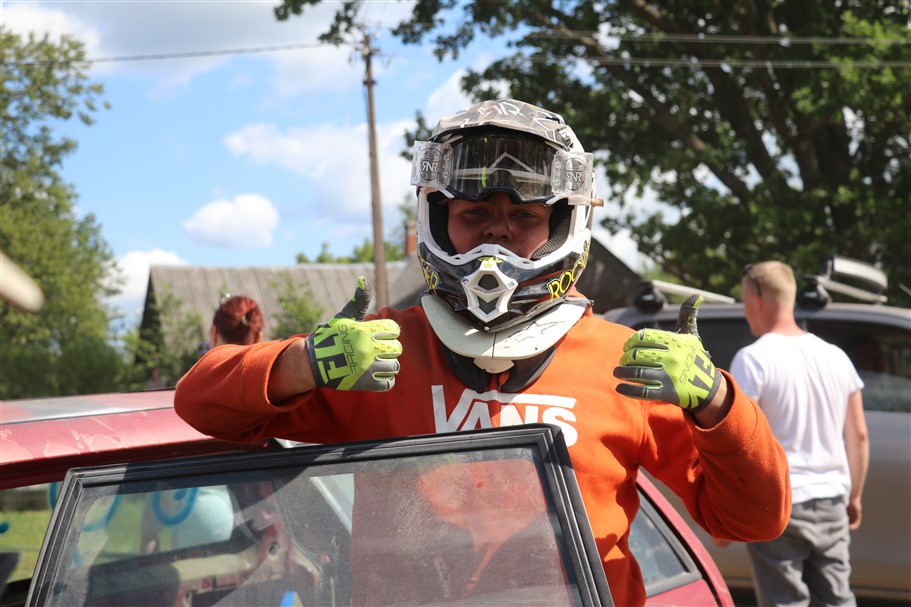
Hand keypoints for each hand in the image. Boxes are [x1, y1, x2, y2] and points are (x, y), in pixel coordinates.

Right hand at [305, 277, 401, 391]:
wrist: (312, 363)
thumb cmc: (329, 337)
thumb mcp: (342, 317)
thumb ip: (357, 301)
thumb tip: (363, 279)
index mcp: (363, 331)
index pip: (393, 329)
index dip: (390, 331)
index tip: (383, 334)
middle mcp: (367, 348)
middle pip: (397, 348)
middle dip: (391, 348)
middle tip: (382, 349)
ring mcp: (366, 367)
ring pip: (394, 366)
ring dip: (389, 364)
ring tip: (380, 362)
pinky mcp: (365, 383)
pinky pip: (388, 383)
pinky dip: (387, 379)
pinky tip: (379, 374)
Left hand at [613, 294, 721, 411]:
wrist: (710, 388)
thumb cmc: (695, 359)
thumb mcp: (692, 337)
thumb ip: (688, 315)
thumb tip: (697, 295)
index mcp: (676, 342)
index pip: (645, 337)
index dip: (631, 341)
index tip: (626, 346)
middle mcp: (673, 357)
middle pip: (638, 354)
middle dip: (626, 357)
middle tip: (622, 360)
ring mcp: (670, 376)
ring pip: (638, 372)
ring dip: (622, 372)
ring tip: (617, 372)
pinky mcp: (668, 393)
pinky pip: (642, 391)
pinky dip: (628, 389)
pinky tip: (619, 387)